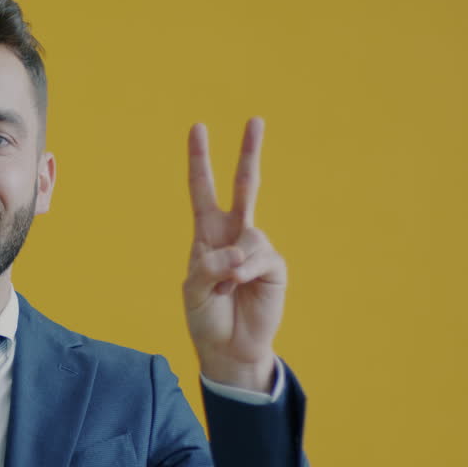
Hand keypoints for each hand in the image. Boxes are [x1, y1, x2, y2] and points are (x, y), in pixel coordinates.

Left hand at [182, 117, 285, 391]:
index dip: (200, 161)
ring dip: (232, 265)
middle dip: (249, 153)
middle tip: (255, 119)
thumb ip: (209, 266)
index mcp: (207, 235)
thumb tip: (240, 250)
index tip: (198, 128)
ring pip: (248, 236)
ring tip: (226, 288)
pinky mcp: (273, 265)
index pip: (202, 190)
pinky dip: (245, 272)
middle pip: (244, 186)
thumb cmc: (206, 317)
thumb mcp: (194, 290)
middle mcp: (233, 235)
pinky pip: (259, 257)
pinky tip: (239, 286)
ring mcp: (256, 248)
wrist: (228, 347)